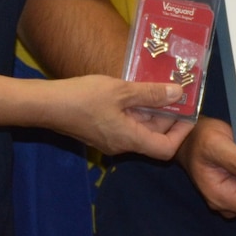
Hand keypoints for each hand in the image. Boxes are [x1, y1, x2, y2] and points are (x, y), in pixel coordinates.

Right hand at [46, 76, 193, 160]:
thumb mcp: (121, 91)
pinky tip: (137, 89)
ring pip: (141, 128)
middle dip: (168, 116)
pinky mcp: (102, 129)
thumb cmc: (83, 98)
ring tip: (160, 85)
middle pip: (154, 136)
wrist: (47, 104)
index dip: (181, 133)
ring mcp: (110, 138)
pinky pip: (127, 123)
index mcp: (129, 139)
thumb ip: (151, 93)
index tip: (188, 112)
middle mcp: (122, 144)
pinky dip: (137, 108)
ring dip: (152, 110)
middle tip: (177, 90)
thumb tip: (178, 94)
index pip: (165, 149)